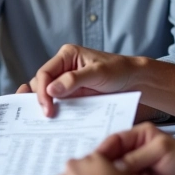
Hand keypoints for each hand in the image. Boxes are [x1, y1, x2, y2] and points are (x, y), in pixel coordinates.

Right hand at [28, 44, 144, 115]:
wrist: (134, 81)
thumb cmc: (118, 70)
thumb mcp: (97, 73)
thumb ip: (73, 80)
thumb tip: (50, 90)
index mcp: (66, 55)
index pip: (44, 73)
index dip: (42, 91)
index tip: (47, 108)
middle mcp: (63, 67)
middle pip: (41, 83)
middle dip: (41, 99)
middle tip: (47, 115)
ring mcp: (66, 82)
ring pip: (46, 93)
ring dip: (46, 105)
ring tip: (49, 118)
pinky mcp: (72, 94)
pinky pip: (58, 102)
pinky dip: (55, 110)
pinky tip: (55, 119)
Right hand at [98, 122, 174, 174]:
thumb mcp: (162, 149)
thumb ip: (139, 156)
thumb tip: (118, 166)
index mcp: (138, 137)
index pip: (114, 142)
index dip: (102, 151)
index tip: (93, 161)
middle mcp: (135, 153)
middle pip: (112, 160)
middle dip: (103, 169)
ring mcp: (137, 171)